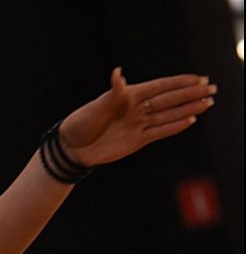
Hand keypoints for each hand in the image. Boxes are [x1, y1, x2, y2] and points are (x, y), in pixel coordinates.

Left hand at [59, 67, 215, 166]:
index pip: (159, 87)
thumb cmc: (80, 124)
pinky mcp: (137, 139)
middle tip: (211, 88)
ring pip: (168, 115)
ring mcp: (138, 124)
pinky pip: (160, 131)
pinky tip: (191, 120)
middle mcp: (136, 109)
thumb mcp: (96, 109)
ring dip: (188, 109)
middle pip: (168, 100)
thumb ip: (113, 94)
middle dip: (190, 94)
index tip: (197, 78)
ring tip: (208, 102)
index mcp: (128, 96)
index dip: (178, 83)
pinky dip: (175, 126)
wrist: (72, 149)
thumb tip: (118, 73)